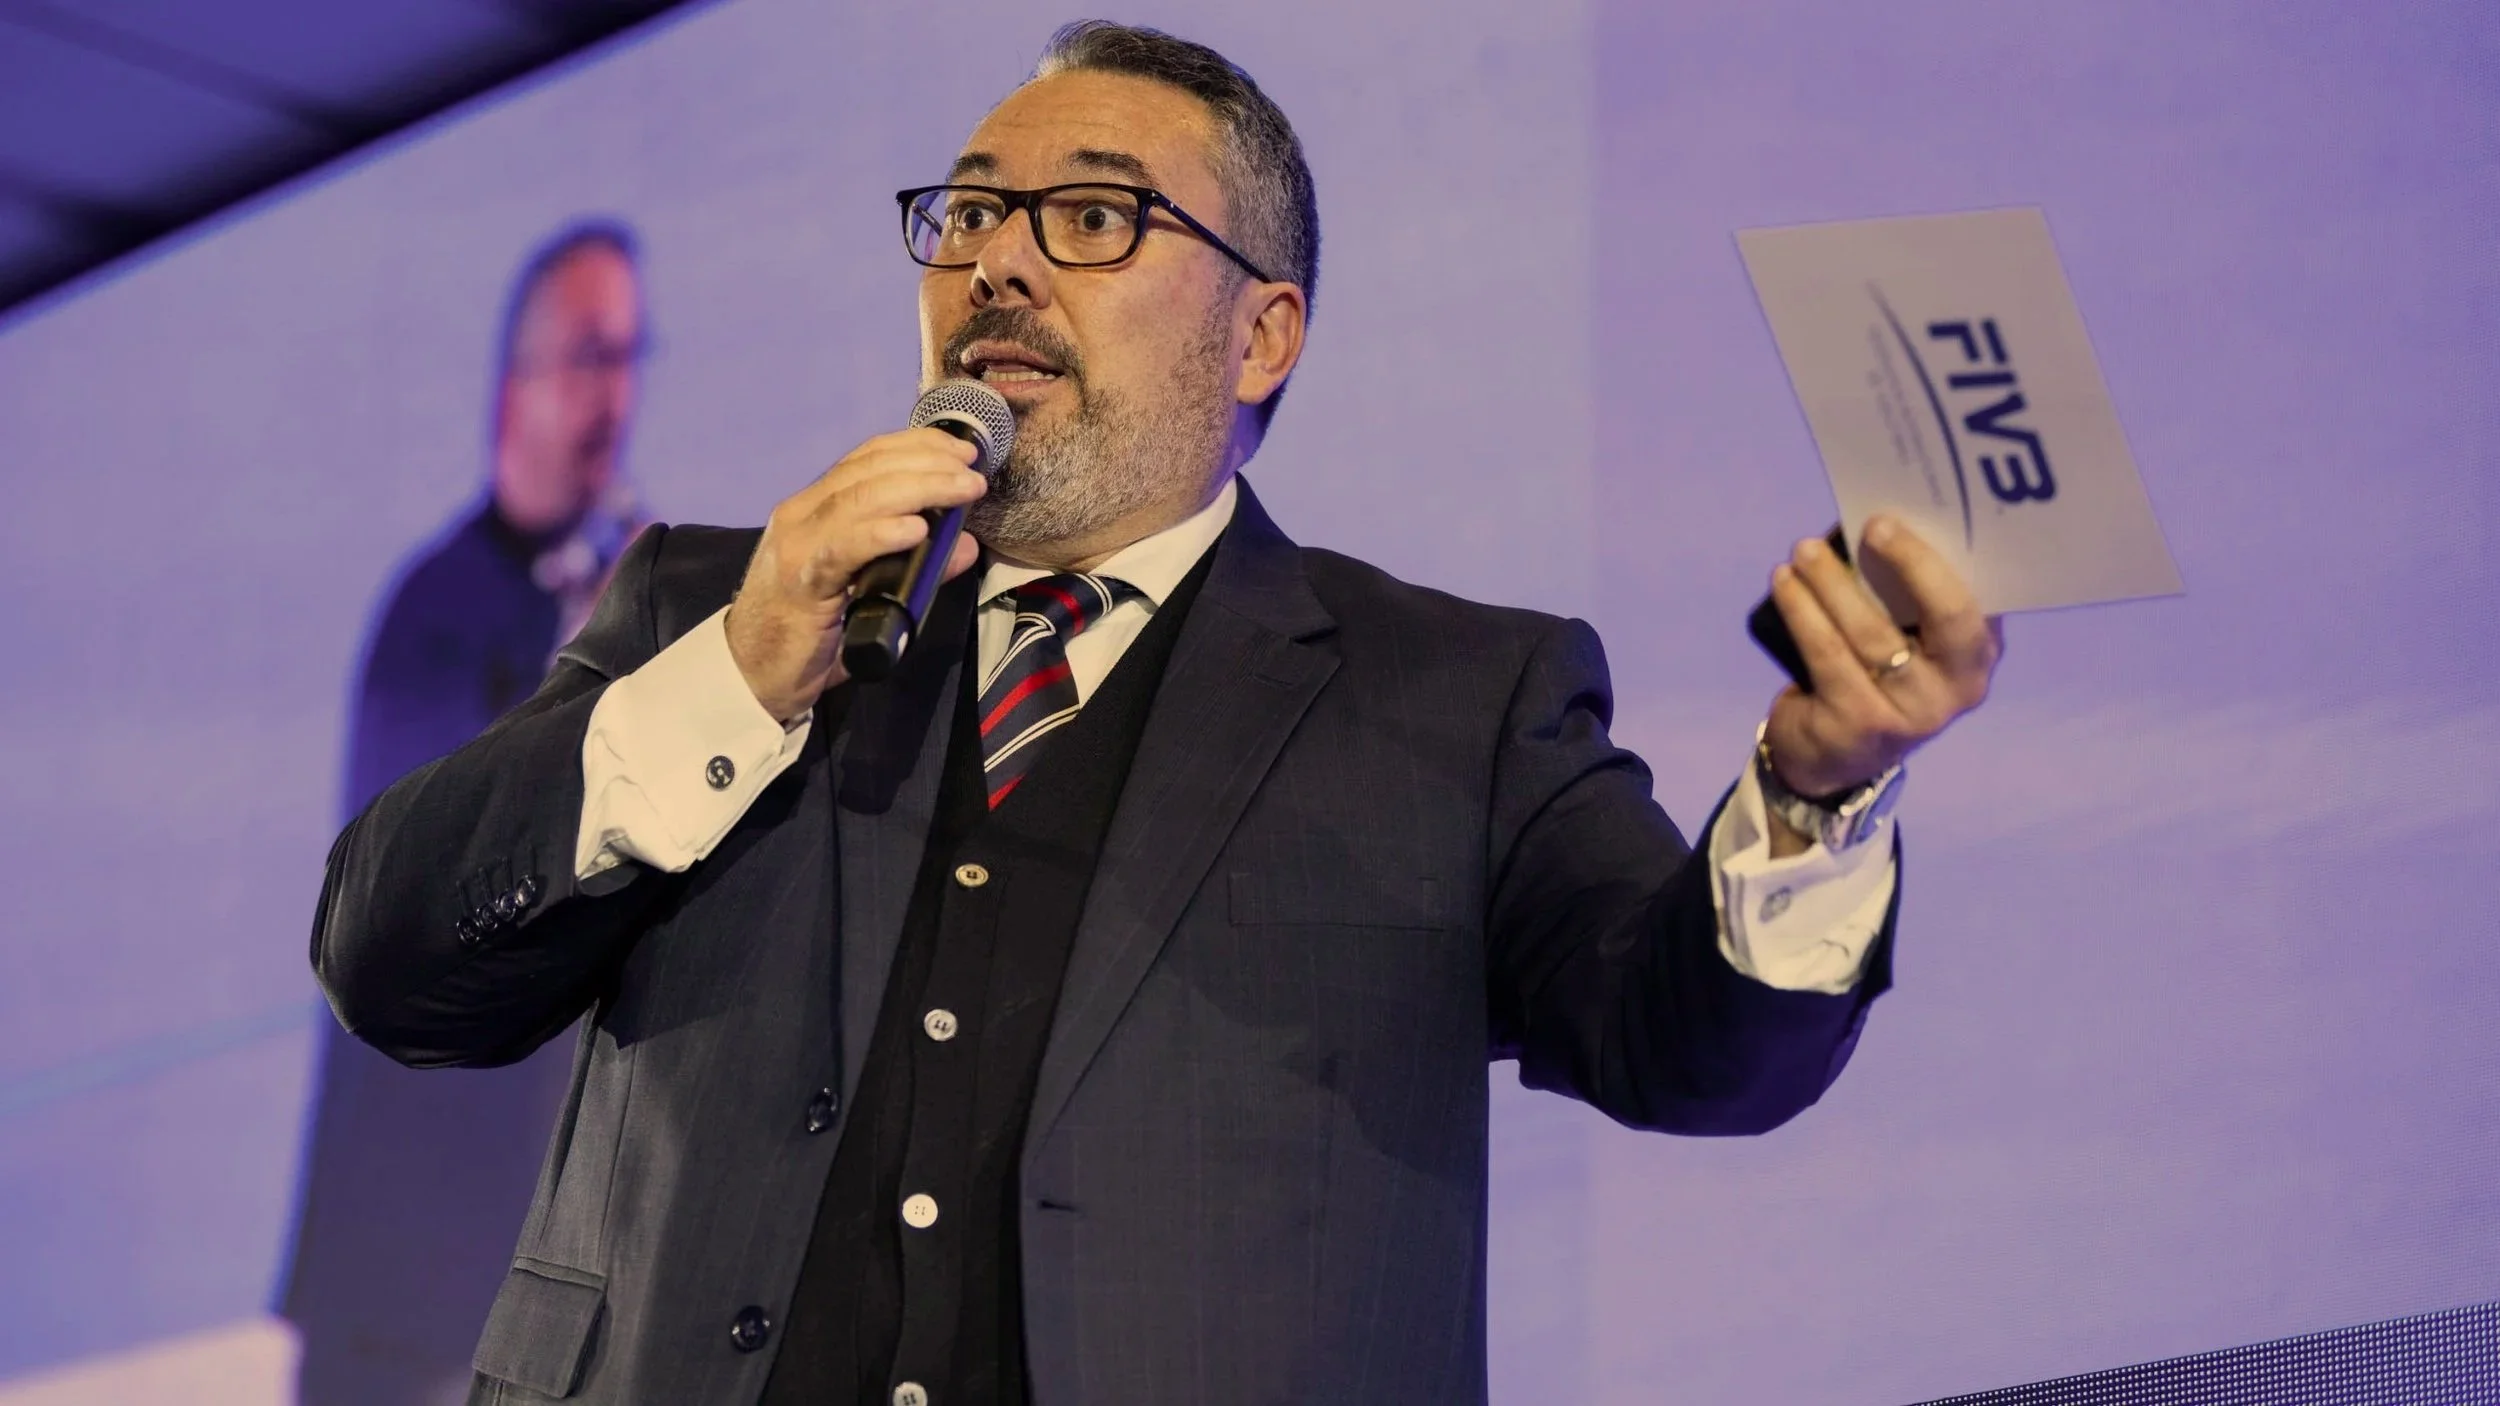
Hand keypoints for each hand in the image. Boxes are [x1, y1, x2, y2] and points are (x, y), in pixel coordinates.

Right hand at [724, 429, 988, 721]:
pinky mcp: (799, 582)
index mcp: (815, 507)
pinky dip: (881, 534)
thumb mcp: (869, 592)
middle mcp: (802, 514)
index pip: (866, 458)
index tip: (962, 450)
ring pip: (859, 499)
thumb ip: (915, 566)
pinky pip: (843, 548)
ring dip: (919, 488)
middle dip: (927, 462)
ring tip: (962, 490)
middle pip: (868, 470)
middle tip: (973, 470)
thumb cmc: (810, 633)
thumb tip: (964, 544)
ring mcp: (797, 545)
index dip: (917, 446)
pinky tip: (915, 529)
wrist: (751, 674)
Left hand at [1762, 514, 2002, 803]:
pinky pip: (1828, 655)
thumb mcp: (1907, 639)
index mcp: (1978, 656)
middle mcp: (1958, 689)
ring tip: (1803, 551)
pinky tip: (1784, 583)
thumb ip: (1911, 594)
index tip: (1894, 521)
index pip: (1974, 602)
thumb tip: (1884, 516)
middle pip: (1942, 616)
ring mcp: (1912, 713)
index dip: (1937, 560)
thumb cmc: (1875, 673)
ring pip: (1872, 633)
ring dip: (1832, 583)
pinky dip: (1802, 611)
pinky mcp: (1861, 725)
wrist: (1833, 754)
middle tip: (1867, 526)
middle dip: (1908, 563)